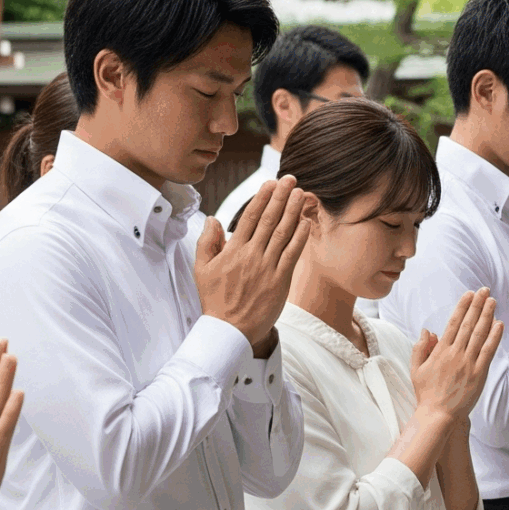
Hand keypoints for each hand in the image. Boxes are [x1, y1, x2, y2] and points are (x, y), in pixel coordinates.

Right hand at [195, 176, 315, 353]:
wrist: (230, 330)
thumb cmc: (215, 300)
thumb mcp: (202, 270)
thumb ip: (207, 242)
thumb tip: (213, 218)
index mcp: (232, 251)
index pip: (249, 217)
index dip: (261, 198)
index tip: (270, 183)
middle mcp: (251, 256)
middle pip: (268, 220)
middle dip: (281, 197)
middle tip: (290, 179)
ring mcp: (267, 268)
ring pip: (282, 233)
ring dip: (293, 211)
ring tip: (301, 194)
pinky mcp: (280, 281)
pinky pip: (292, 254)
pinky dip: (300, 237)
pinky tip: (306, 222)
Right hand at [411, 291, 502, 423]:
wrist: (438, 415)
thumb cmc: (426, 393)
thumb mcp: (416, 369)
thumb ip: (421, 348)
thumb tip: (428, 330)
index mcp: (440, 351)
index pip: (454, 323)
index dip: (462, 307)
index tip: (469, 294)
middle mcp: (455, 354)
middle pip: (469, 324)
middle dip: (477, 305)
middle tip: (484, 290)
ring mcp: (468, 364)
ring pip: (480, 334)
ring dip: (487, 315)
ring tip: (492, 301)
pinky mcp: (479, 374)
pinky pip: (489, 351)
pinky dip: (494, 337)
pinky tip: (499, 324)